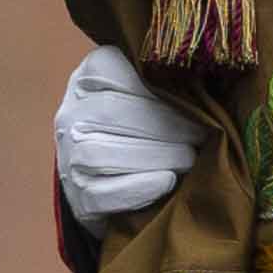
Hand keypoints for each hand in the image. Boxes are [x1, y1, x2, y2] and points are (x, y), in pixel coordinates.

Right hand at [51, 48, 193, 229]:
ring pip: (98, 152)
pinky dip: (136, 188)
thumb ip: (169, 86)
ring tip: (188, 159)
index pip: (114, 75)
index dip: (158, 90)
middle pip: (109, 113)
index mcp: (88, 77)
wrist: (120, 179)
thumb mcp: (152, 94)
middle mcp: (69, 114)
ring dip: (152, 156)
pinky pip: (98, 194)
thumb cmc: (148, 126)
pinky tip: (166, 181)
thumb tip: (205, 86)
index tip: (197, 104)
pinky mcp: (76, 197)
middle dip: (162, 126)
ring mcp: (68, 158)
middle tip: (202, 136)